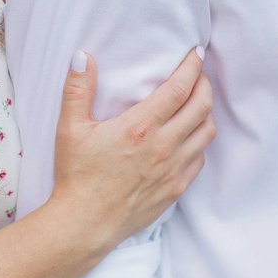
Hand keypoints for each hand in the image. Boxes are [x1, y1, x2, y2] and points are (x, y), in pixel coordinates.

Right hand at [52, 48, 214, 249]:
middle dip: (204, 84)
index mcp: (140, 128)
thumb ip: (78, 89)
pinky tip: (190, 136)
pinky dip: (200, 141)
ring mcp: (173, 170)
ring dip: (206, 112)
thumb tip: (82, 56)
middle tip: (197, 74)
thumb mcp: (70, 129)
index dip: (192, 67)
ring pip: (207, 133)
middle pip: (201, 107)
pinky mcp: (176, 189)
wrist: (85, 224)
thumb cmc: (77, 176)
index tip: (195, 54)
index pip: (179, 89)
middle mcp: (163, 147)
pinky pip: (200, 159)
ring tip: (197, 101)